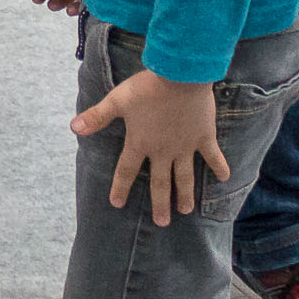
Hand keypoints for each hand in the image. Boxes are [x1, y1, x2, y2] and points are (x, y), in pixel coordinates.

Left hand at [71, 68, 230, 226]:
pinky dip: (220, 167)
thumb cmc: (146, 87)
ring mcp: (185, 146)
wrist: (180, 76)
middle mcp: (163, 150)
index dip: (120, 187)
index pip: (126, 170)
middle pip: (160, 182)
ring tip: (186, 211)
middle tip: (162, 222)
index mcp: (140, 143)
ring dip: (185, 194)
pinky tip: (225, 179)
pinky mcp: (204, 137)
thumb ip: (97, 116)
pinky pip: (213, 156)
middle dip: (160, 204)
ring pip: (185, 176)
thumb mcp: (117, 100)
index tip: (117, 204)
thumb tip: (73, 128)